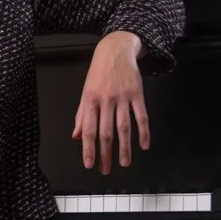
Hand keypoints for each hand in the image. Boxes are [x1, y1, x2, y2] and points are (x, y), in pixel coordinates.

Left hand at [72, 31, 151, 173]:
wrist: (116, 50)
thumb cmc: (99, 72)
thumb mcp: (85, 91)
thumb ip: (82, 115)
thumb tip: (77, 136)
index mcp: (90, 100)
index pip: (89, 130)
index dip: (88, 149)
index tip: (89, 164)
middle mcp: (106, 99)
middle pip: (106, 132)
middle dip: (105, 154)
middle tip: (105, 169)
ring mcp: (123, 97)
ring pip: (124, 127)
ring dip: (125, 148)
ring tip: (124, 162)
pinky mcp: (137, 93)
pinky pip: (141, 116)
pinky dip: (144, 132)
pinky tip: (144, 145)